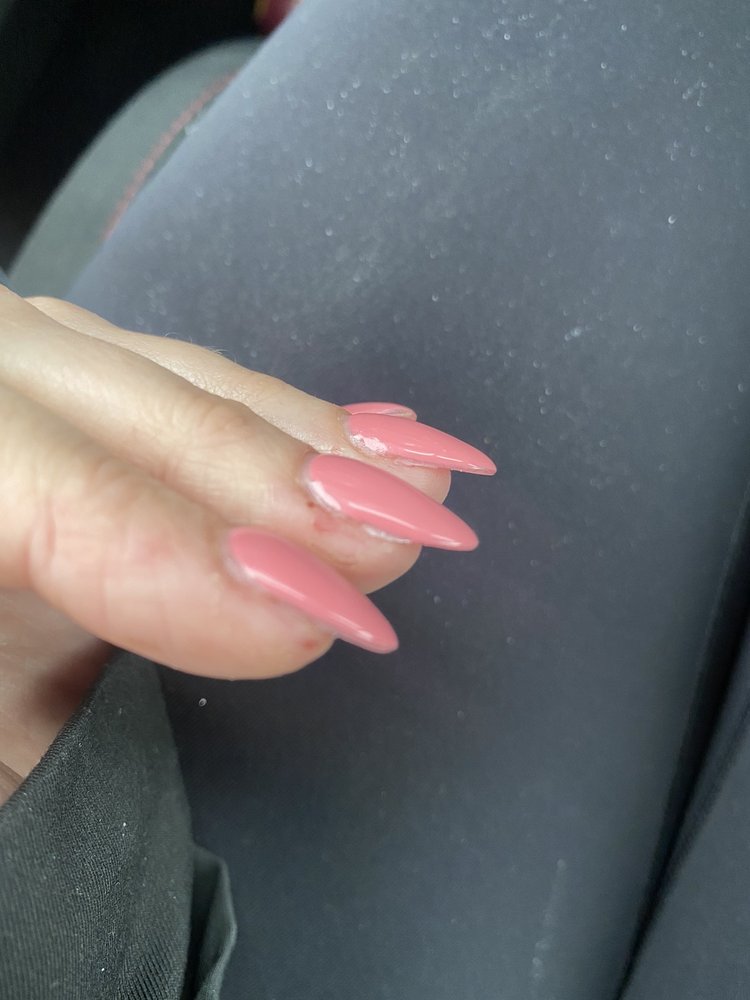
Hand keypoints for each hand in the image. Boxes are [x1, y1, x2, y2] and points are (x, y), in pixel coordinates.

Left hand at [0, 288, 493, 798]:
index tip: (316, 619)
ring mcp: (25, 364)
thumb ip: (44, 741)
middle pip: (133, 413)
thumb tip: (164, 759)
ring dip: (309, 434)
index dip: (181, 554)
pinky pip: (188, 372)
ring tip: (416, 475)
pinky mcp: (69, 369)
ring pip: (177, 377)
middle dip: (281, 480)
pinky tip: (360, 429)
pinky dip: (282, 409)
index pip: (47, 495)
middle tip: (403, 534)